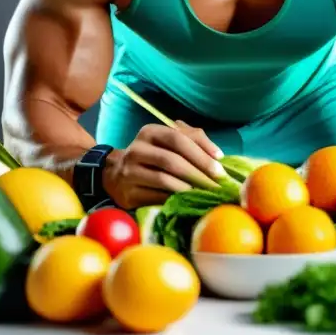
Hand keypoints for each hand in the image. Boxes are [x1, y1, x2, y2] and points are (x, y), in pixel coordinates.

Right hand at [103, 121, 225, 208]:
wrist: (115, 176)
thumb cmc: (153, 156)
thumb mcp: (169, 142)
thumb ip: (193, 139)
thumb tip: (217, 155)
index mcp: (149, 132)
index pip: (177, 137)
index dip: (200, 152)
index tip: (220, 166)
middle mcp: (137, 149)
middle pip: (171, 160)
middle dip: (198, 173)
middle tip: (217, 184)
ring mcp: (130, 172)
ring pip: (164, 180)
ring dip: (189, 188)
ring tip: (206, 193)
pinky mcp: (128, 193)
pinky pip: (156, 197)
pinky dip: (176, 199)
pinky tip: (188, 201)